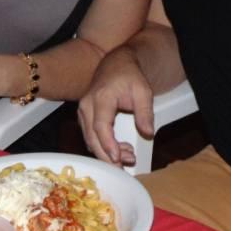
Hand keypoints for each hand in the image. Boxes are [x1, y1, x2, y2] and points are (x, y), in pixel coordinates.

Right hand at [77, 47, 153, 165]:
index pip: (101, 125)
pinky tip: (119, 151)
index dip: (108, 144)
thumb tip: (148, 133)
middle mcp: (87, 105)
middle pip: (92, 137)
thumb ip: (145, 112)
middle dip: (107, 155)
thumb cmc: (130, 77)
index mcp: (101, 97)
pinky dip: (103, 146)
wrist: (116, 65)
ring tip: (128, 157)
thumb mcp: (143, 91)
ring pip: (90, 139)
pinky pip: (90, 136)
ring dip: (106, 152)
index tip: (118, 159)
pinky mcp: (84, 117)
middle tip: (126, 165)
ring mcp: (83, 111)